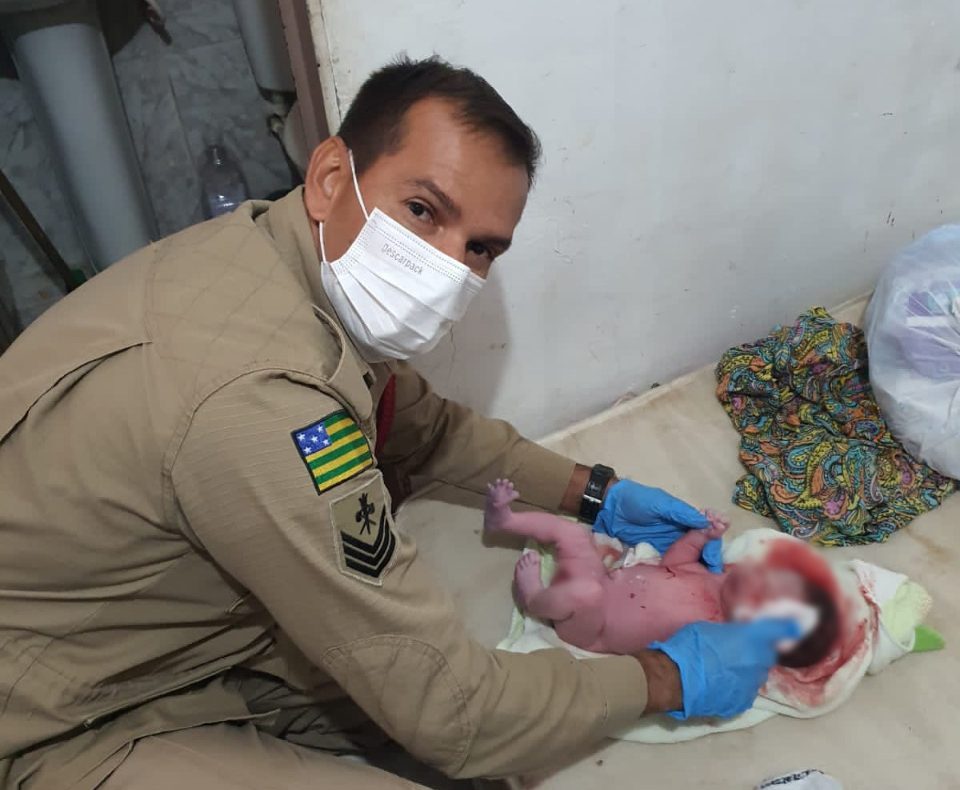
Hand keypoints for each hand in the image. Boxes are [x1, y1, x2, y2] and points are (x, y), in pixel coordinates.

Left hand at [592, 480, 722, 572]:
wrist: (610, 509)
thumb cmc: (637, 501)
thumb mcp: (660, 504)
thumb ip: (681, 513)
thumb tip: (707, 522)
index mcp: (684, 517)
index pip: (707, 528)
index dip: (715, 536)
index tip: (719, 549)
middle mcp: (681, 532)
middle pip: (702, 546)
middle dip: (710, 555)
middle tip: (714, 569)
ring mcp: (670, 545)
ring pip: (691, 557)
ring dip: (700, 566)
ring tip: (707, 578)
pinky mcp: (659, 555)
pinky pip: (675, 564)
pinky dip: (683, 571)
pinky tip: (689, 580)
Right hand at [649, 619, 800, 719]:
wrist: (674, 679)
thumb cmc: (688, 647)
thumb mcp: (708, 628)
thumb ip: (729, 633)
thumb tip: (735, 635)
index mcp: (749, 639)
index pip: (777, 630)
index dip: (786, 627)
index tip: (796, 626)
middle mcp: (757, 662)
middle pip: (766, 656)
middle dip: (757, 653)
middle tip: (738, 651)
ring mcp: (751, 686)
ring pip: (756, 676)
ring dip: (746, 672)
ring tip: (724, 671)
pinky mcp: (741, 703)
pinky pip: (744, 692)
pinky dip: (736, 688)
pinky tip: (719, 685)